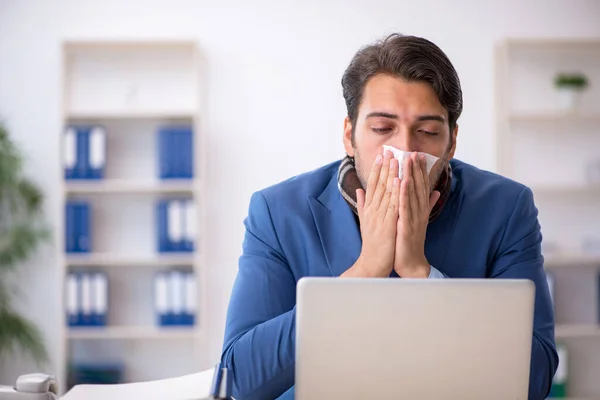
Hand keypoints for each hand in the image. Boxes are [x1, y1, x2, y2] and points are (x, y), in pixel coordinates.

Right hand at [342, 150, 399, 277]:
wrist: (371, 263)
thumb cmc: (372, 244)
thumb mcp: (365, 221)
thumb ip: (362, 204)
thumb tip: (359, 190)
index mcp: (369, 208)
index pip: (373, 185)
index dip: (377, 169)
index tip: (381, 155)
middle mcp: (373, 210)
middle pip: (379, 184)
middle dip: (384, 166)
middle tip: (389, 150)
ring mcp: (379, 217)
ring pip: (386, 192)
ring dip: (391, 174)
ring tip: (396, 160)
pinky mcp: (388, 224)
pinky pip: (393, 206)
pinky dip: (397, 193)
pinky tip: (400, 181)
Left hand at [393, 153, 440, 277]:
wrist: (410, 262)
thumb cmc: (410, 241)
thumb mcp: (419, 220)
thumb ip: (427, 205)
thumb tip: (434, 191)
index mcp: (420, 209)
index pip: (421, 185)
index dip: (420, 170)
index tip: (418, 154)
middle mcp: (419, 211)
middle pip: (419, 186)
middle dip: (417, 168)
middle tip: (414, 152)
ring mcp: (414, 218)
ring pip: (413, 193)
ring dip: (411, 176)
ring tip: (408, 161)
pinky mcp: (407, 225)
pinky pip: (405, 207)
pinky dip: (403, 194)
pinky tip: (401, 182)